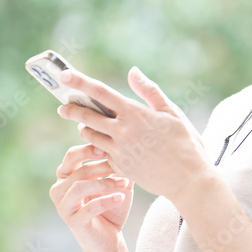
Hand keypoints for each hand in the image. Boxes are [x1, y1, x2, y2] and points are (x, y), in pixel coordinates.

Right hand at [49, 143, 133, 251]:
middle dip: (102, 167)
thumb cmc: (112, 204)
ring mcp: (63, 207)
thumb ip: (118, 165)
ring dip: (105, 183)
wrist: (111, 237)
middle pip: (78, 170)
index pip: (72, 155)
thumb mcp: (118, 180)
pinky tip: (121, 197)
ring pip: (79, 187)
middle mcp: (60, 189)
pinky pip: (88, 208)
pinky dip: (106, 200)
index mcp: (67, 175)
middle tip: (122, 168)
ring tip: (124, 183)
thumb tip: (126, 147)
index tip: (107, 149)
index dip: (88, 149)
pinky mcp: (73, 222)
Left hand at [57, 66, 210, 201]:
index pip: (101, 93)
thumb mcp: (172, 112)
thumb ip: (149, 91)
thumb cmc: (185, 143)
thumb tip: (132, 71)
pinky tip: (105, 144)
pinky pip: (101, 153)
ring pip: (89, 136)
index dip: (80, 82)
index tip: (65, 75)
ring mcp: (119, 151)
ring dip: (85, 128)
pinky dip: (99, 146)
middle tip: (63, 106)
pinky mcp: (118, 167)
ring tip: (86, 124)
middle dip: (71, 109)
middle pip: (86, 116)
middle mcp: (123, 131)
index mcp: (135, 114)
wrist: (188, 179)